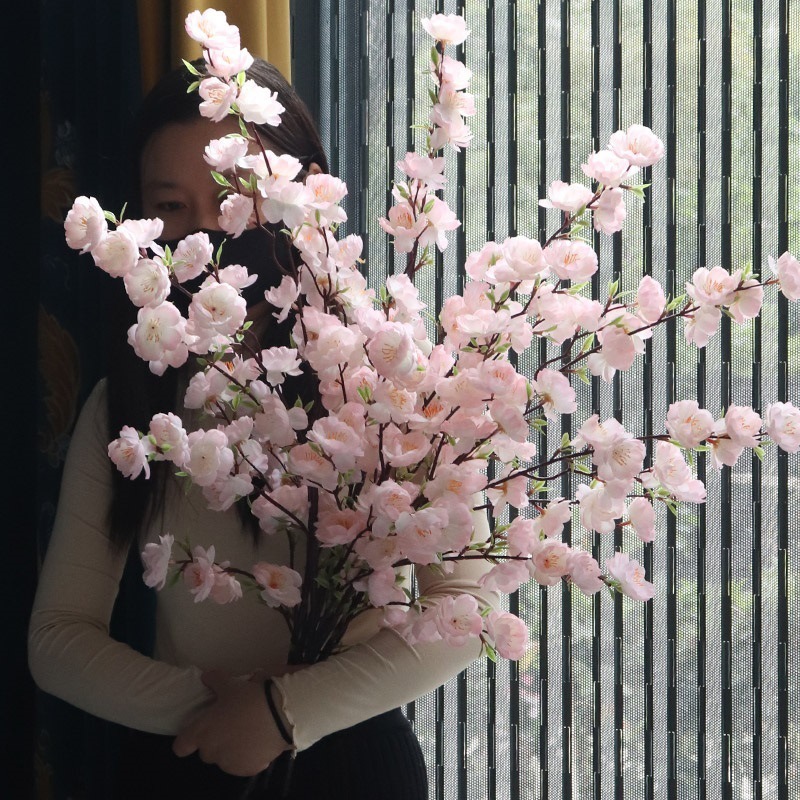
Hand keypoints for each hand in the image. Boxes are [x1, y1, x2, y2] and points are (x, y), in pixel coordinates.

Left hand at [172, 670, 291, 776]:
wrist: (278, 715)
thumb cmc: (248, 699)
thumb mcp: (230, 685)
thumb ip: (215, 681)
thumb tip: (206, 676)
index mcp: (202, 733)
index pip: (181, 746)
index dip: (187, 740)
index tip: (197, 732)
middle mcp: (211, 752)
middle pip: (205, 751)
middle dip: (215, 740)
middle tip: (230, 725)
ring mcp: (229, 764)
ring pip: (224, 759)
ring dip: (231, 749)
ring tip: (247, 733)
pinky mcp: (247, 770)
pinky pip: (243, 764)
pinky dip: (248, 756)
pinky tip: (258, 742)